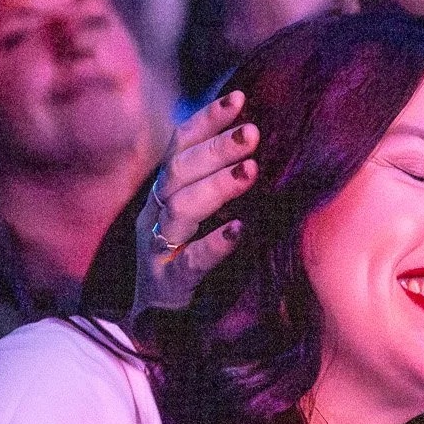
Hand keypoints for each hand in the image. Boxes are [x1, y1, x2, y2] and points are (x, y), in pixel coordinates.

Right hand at [134, 90, 258, 313]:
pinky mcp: (169, 287)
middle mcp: (156, 215)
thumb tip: (268, 145)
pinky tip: (240, 231)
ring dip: (216, 186)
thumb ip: (222, 184)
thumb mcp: (204, 217)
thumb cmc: (192, 260)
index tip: (239, 97)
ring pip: (180, 209)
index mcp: (165, 193)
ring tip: (251, 170)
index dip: (207, 120)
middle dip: (216, 148)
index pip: (181, 146)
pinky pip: (189, 262)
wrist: (156, 326)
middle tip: (253, 132)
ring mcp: (158, 250)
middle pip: (179, 171)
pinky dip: (213, 245)